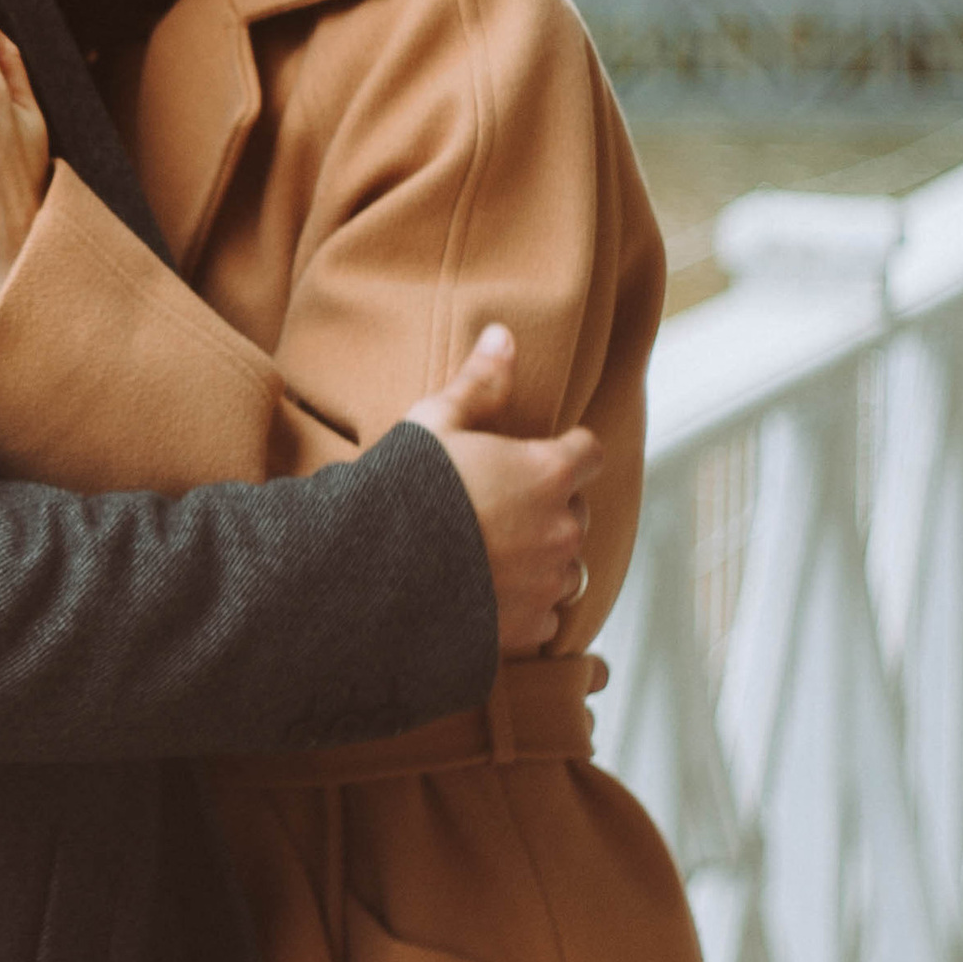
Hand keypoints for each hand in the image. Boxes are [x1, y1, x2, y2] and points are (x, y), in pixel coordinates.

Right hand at [402, 324, 596, 656]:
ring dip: (543, 559)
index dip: (570, 451)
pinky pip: (546, 615)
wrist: (373, 575)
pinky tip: (488, 594)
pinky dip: (527, 606)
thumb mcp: (435, 424)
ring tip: (494, 555)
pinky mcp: (529, 627)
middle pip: (577, 510)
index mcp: (547, 472)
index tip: (546, 455)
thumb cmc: (404, 492)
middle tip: (499, 507)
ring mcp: (548, 582)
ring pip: (566, 566)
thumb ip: (479, 383)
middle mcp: (561, 528)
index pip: (589, 452)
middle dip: (550, 507)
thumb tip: (503, 334)